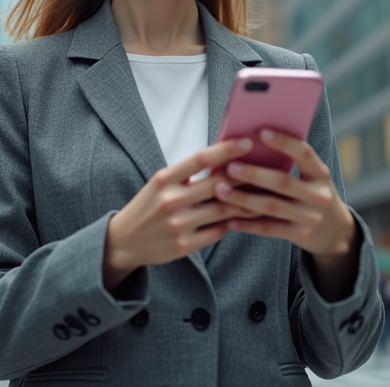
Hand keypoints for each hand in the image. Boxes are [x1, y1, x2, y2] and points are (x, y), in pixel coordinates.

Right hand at [103, 138, 258, 291]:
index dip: (226, 150)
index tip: (247, 143)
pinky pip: (217, 232)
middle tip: (266, 170)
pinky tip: (240, 218)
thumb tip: (225, 161)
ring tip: (262, 195)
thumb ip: (188, 174)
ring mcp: (177, 225)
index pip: (200, 159)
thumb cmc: (149, 205)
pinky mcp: (183, 246)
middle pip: (217, 184)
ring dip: (245, 203)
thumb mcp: (161, 183)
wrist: (123, 241)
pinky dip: (231, 224)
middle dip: (245, 177)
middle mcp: (170, 200)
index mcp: (164, 179)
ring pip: (223, 210)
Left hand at [214, 129, 355, 261]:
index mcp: (320, 174)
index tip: (262, 132)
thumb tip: (251, 147)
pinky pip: (270, 228)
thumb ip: (290, 165)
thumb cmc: (312, 194)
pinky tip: (229, 219)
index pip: (304, 154)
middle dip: (254, 174)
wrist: (335, 232)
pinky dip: (248, 224)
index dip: (284, 143)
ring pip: (272, 206)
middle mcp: (318, 195)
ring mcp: (311, 217)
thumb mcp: (311, 178)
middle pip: (282, 182)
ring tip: (221, 190)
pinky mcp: (300, 235)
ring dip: (243, 198)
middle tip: (230, 167)